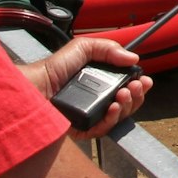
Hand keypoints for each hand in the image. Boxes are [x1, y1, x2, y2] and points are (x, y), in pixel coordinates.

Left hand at [17, 37, 151, 138]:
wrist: (35, 87)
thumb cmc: (52, 68)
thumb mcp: (82, 48)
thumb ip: (108, 48)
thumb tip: (133, 58)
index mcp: (99, 82)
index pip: (126, 87)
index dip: (137, 85)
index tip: (143, 79)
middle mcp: (97, 100)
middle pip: (127, 103)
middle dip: (136, 95)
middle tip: (135, 86)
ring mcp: (90, 116)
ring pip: (118, 117)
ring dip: (127, 106)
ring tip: (123, 94)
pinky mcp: (82, 130)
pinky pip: (103, 129)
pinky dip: (112, 119)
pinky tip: (113, 108)